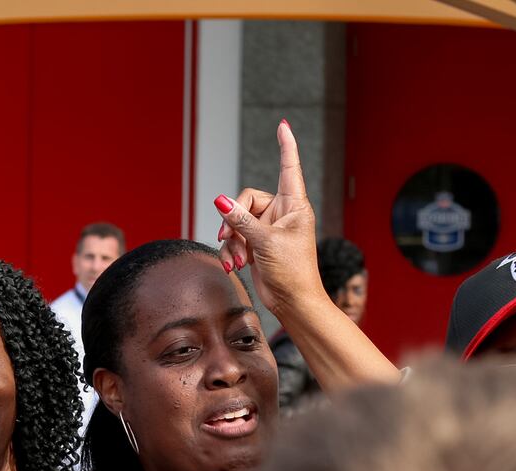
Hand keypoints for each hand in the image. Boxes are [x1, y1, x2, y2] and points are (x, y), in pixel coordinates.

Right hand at [213, 120, 326, 315]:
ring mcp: (268, 229)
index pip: (289, 167)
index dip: (286, 146)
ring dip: (232, 242)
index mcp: (294, 205)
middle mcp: (281, 213)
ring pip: (237, 222)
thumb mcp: (265, 241)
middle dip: (234, 220)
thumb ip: (241, 220)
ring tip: (238, 259)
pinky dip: (231, 252)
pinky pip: (235, 239)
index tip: (283, 125)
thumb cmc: (292, 271)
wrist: (291, 301)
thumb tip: (220, 200)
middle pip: (246, 200)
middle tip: (228, 236)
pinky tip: (235, 265)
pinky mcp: (256, 244)